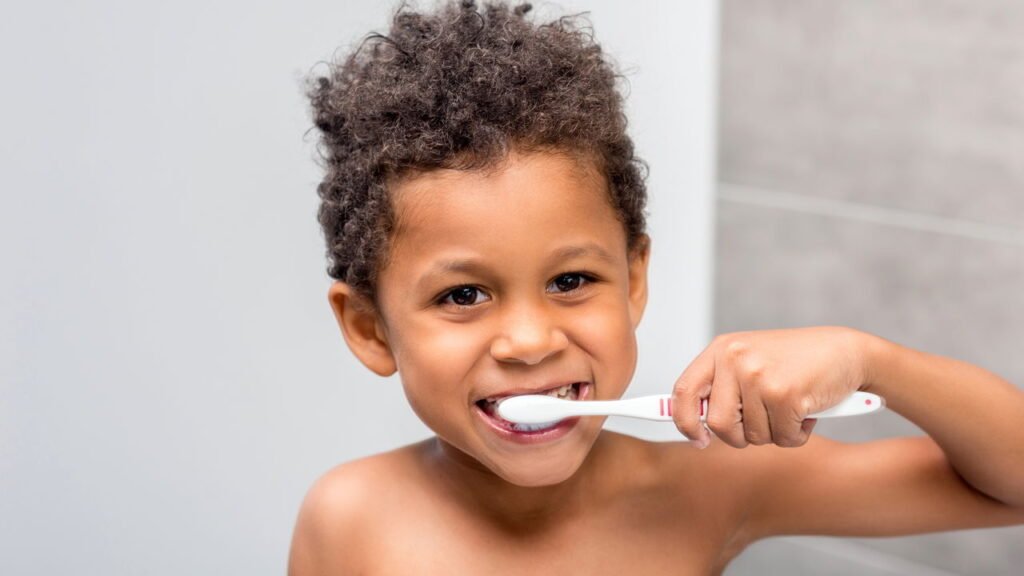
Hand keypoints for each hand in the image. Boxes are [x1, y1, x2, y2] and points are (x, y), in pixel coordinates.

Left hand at [672, 327, 868, 448]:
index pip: (684, 391)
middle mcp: (735, 359)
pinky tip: (807, 412)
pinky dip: (798, 435)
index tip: (698, 439)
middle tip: (764, 422)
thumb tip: (695, 426)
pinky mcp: (786, 394)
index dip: (685, 422)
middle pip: (718, 424)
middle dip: (741, 436)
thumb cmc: (797, 363)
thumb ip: (722, 388)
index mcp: (721, 350)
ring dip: (775, 433)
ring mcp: (759, 376)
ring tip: (790, 408)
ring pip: (753, 436)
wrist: (847, 352)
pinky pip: (784, 439)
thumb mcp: (750, 362)